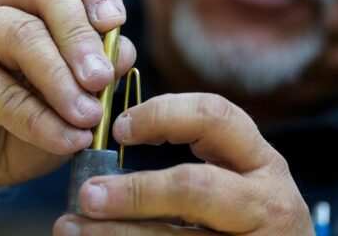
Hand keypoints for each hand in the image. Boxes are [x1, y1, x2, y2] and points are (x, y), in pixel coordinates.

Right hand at [0, 0, 135, 191]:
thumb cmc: (24, 120)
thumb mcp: (73, 94)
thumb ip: (98, 70)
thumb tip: (123, 51)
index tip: (115, 22)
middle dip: (83, 36)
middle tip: (102, 79)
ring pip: (24, 35)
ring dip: (63, 80)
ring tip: (90, 116)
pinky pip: (3, 91)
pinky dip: (42, 121)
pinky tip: (69, 140)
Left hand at [53, 93, 313, 234]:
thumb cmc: (252, 219)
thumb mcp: (243, 181)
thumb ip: (203, 156)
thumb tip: (120, 132)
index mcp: (262, 163)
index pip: (214, 117)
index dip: (162, 114)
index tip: (119, 128)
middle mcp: (267, 202)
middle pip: (193, 186)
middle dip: (133, 190)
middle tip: (87, 193)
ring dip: (115, 233)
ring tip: (70, 228)